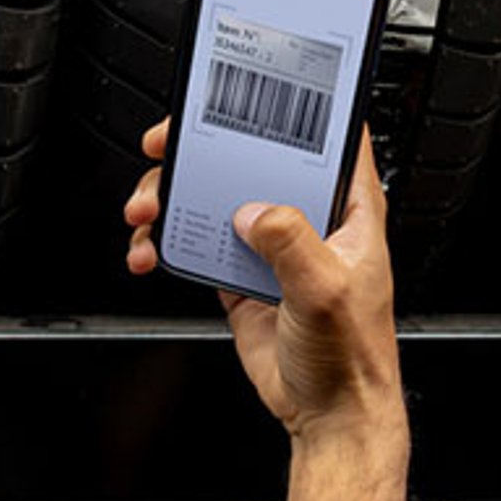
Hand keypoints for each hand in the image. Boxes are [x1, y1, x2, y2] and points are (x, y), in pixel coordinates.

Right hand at [120, 119, 404, 450]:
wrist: (327, 413)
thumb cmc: (352, 355)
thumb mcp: (326, 289)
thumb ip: (290, 241)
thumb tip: (252, 210)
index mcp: (346, 208)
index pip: (326, 133)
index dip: (290, 101)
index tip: (248, 86)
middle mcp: (306, 218)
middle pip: (248, 157)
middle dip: (200, 148)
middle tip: (165, 148)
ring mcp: (268, 245)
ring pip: (212, 197)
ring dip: (171, 199)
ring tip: (147, 213)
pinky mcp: (238, 275)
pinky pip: (194, 243)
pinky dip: (165, 244)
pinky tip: (151, 253)